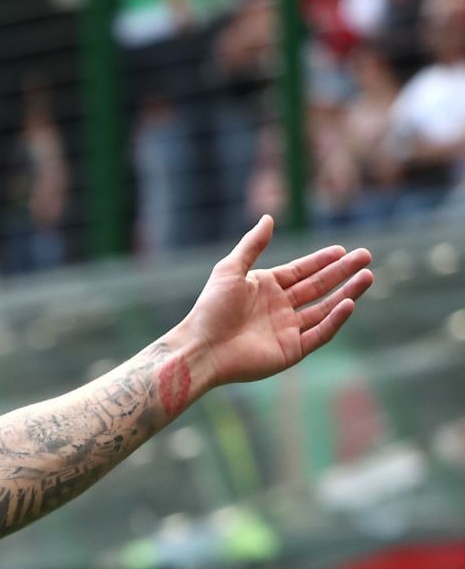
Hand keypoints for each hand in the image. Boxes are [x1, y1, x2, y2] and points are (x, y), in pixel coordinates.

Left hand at [171, 217, 372, 389]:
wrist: (201, 348)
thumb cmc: (211, 309)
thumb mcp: (230, 270)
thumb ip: (252, 245)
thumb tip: (268, 218)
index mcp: (265, 288)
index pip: (301, 272)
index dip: (322, 261)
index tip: (342, 250)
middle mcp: (279, 308)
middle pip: (318, 287)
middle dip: (342, 272)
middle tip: (365, 257)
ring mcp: (287, 330)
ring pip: (324, 308)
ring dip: (346, 292)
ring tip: (367, 276)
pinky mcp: (291, 350)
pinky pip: (319, 333)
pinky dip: (335, 319)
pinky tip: (348, 302)